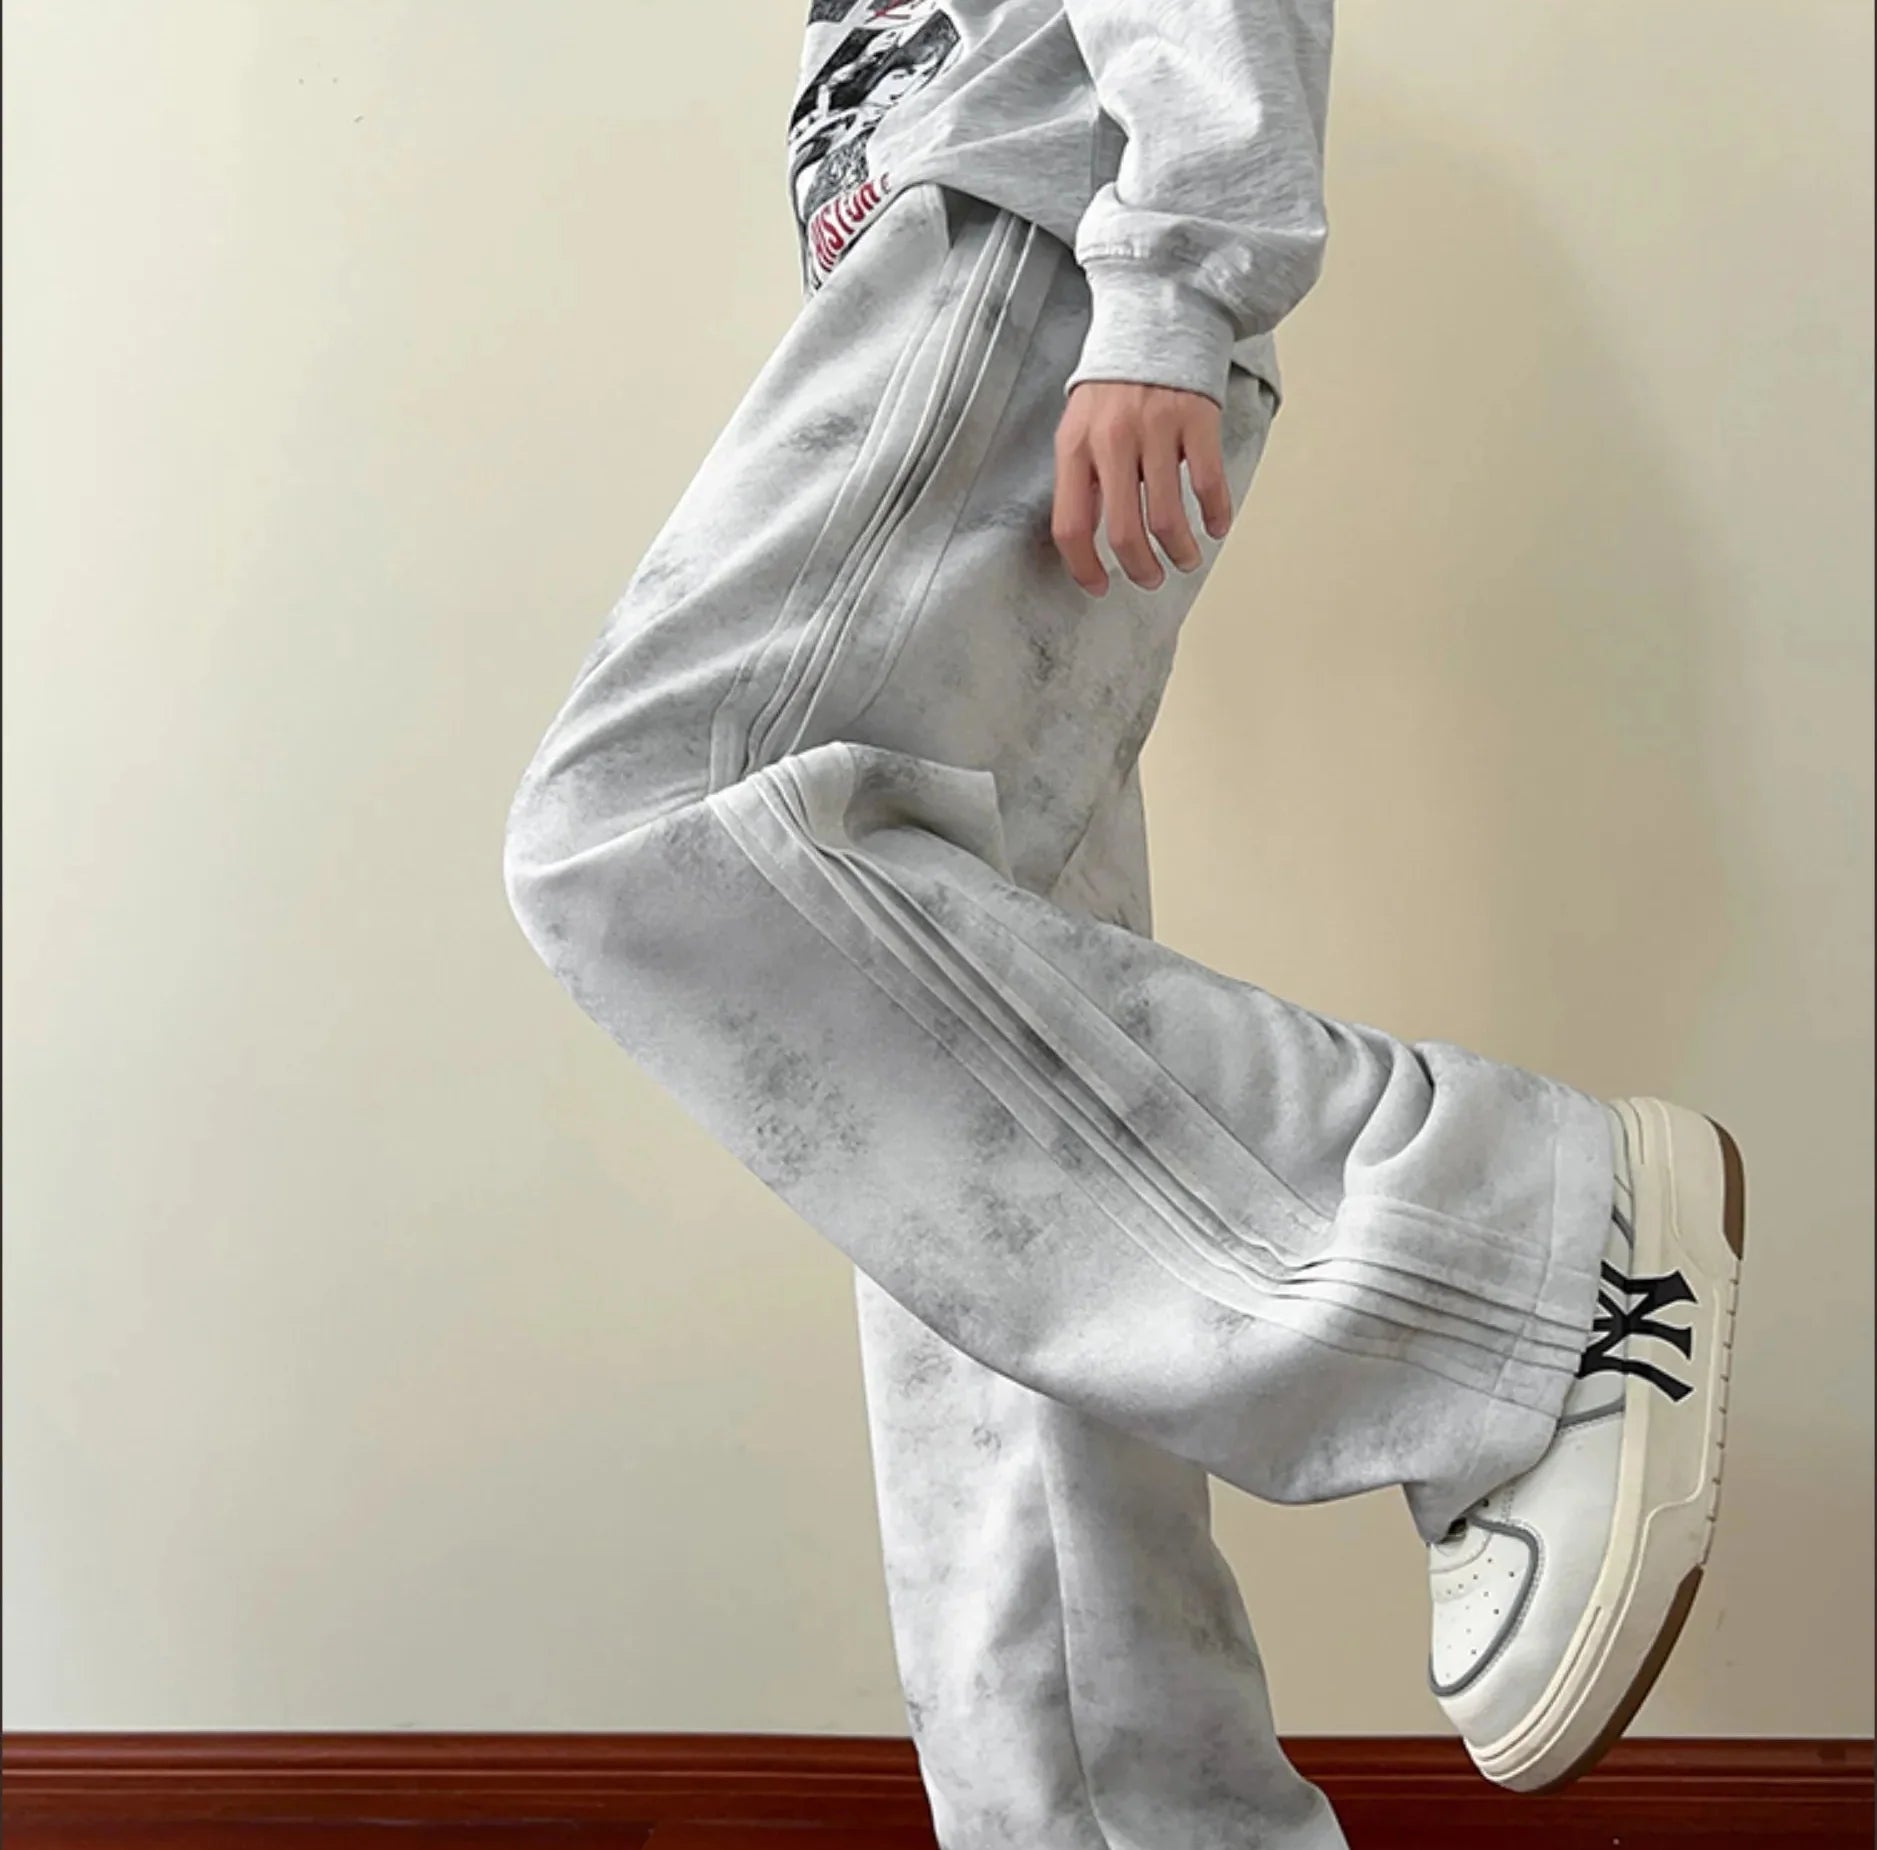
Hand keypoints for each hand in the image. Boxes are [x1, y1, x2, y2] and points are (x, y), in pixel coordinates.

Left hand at [1052, 381, 1233, 596]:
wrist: (1154, 321)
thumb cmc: (1113, 385)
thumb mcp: (1079, 427)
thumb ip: (1081, 477)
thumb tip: (1089, 536)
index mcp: (1075, 447)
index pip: (1071, 525)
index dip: (1083, 566)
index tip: (1099, 586)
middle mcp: (1113, 440)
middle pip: (1124, 531)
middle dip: (1140, 569)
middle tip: (1150, 579)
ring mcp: (1156, 429)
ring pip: (1168, 517)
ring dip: (1179, 551)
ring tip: (1185, 559)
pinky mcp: (1196, 420)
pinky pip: (1208, 484)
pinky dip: (1216, 515)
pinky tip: (1216, 527)